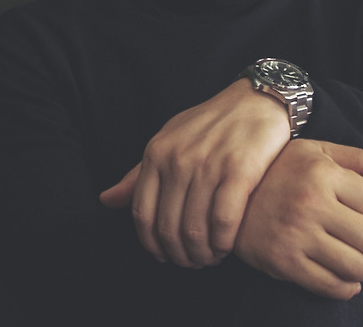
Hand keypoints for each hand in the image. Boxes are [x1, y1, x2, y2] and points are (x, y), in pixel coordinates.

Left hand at [99, 79, 290, 267]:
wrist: (256, 99)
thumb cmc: (210, 124)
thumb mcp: (168, 141)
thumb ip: (138, 175)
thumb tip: (105, 201)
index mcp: (156, 153)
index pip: (142, 214)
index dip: (151, 244)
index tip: (164, 257)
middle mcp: (178, 160)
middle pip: (168, 228)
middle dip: (179, 256)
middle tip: (192, 263)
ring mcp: (208, 165)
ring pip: (195, 230)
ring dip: (202, 255)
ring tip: (210, 258)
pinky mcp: (239, 171)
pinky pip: (224, 221)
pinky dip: (223, 243)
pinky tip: (226, 247)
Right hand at [233, 139, 362, 299]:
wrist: (228, 198)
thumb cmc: (279, 172)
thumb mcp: (317, 153)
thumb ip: (362, 161)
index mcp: (322, 173)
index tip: (359, 212)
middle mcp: (310, 203)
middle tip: (357, 239)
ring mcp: (297, 235)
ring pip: (357, 267)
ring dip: (358, 266)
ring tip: (346, 255)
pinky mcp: (284, 262)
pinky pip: (332, 287)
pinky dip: (343, 288)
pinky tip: (337, 275)